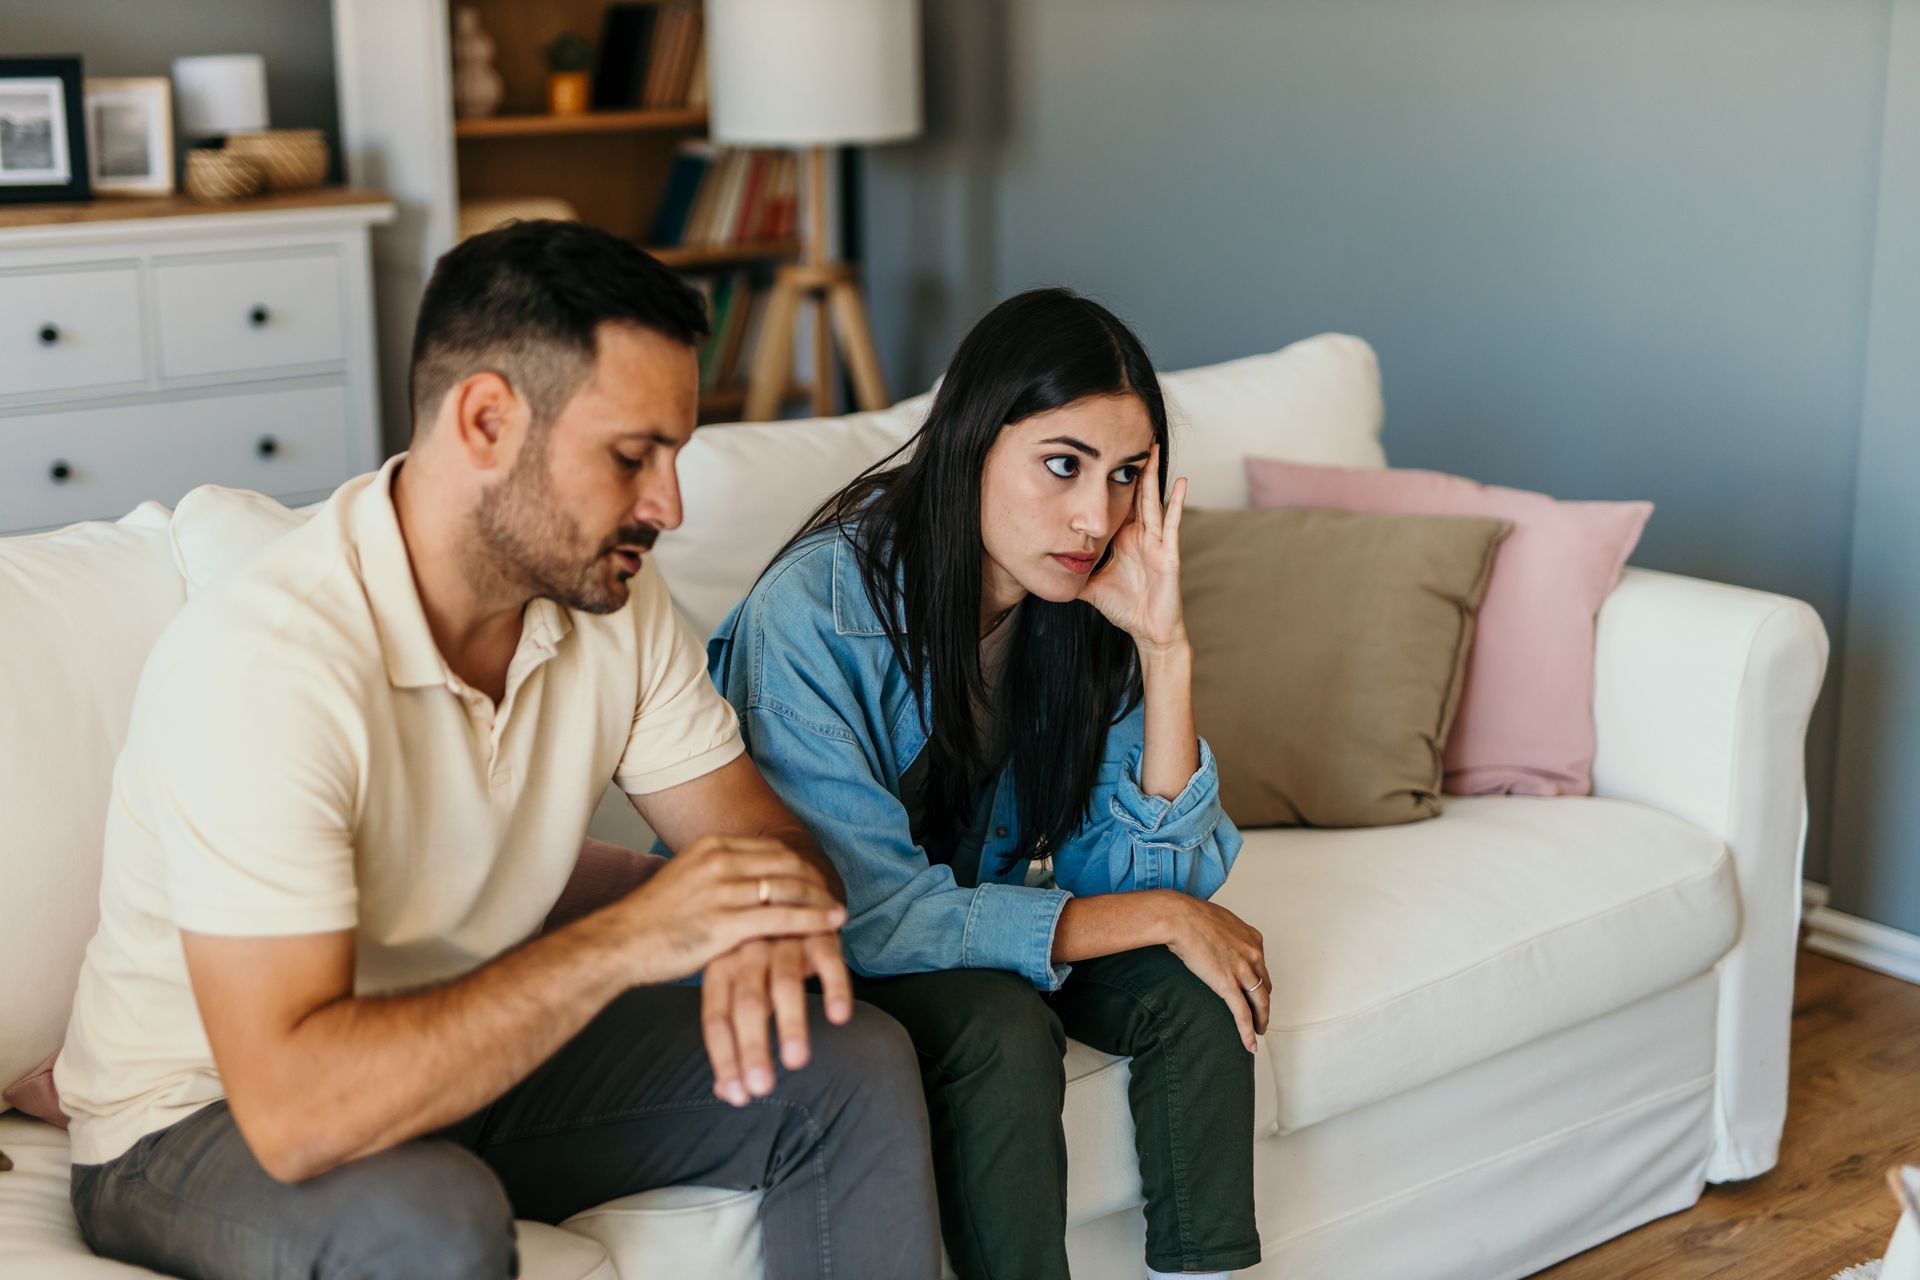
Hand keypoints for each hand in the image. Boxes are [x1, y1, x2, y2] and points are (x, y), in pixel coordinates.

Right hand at [615, 835, 845, 986]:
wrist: (619, 944)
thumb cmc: (650, 922)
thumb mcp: (684, 880)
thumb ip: (715, 876)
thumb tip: (742, 882)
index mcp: (710, 847)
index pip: (771, 849)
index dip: (801, 865)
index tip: (816, 878)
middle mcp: (719, 862)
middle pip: (786, 864)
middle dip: (815, 881)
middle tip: (834, 896)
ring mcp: (723, 891)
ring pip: (789, 889)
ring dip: (820, 901)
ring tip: (839, 913)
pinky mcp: (725, 923)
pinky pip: (781, 918)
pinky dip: (811, 921)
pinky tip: (830, 926)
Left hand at [700, 934, 853, 1106]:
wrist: (789, 898)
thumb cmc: (760, 960)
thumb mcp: (738, 991)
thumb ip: (733, 1041)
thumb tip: (728, 1094)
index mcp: (720, 968)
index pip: (717, 1019)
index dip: (726, 1058)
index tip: (739, 1096)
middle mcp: (747, 952)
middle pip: (747, 1003)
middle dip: (753, 1047)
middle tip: (762, 1088)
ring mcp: (784, 938)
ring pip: (784, 983)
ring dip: (790, 1023)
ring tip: (796, 1061)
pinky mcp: (819, 931)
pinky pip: (828, 960)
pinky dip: (834, 988)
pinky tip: (840, 1018)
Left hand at [1077, 442, 1188, 652]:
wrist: (1146, 630)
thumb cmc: (1123, 607)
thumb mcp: (1088, 583)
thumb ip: (1070, 571)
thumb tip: (1040, 565)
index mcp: (1124, 537)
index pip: (1117, 501)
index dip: (1112, 476)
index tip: (1102, 451)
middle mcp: (1141, 534)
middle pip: (1135, 492)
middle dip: (1133, 464)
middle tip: (1131, 433)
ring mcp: (1156, 541)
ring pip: (1152, 500)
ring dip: (1153, 473)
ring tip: (1153, 446)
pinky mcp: (1168, 553)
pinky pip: (1172, 524)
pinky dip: (1176, 503)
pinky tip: (1181, 481)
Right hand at [1162, 895, 1268, 1052]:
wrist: (1180, 918)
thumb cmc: (1191, 916)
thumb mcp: (1219, 920)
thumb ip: (1226, 934)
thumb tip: (1218, 940)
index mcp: (1252, 939)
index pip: (1262, 967)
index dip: (1260, 983)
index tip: (1256, 991)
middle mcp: (1253, 955)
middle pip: (1264, 986)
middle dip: (1264, 1003)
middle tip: (1260, 1015)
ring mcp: (1242, 970)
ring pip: (1260, 1002)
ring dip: (1261, 1019)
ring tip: (1259, 1031)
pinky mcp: (1228, 985)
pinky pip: (1242, 1013)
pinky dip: (1247, 1031)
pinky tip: (1250, 1044)